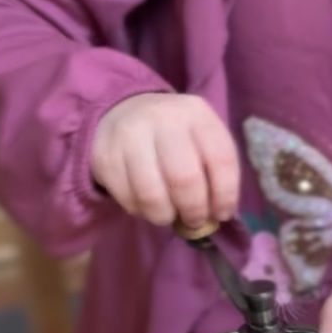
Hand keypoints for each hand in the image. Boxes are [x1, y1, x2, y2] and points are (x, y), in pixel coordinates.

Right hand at [90, 93, 239, 229]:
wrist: (124, 111)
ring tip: (169, 216)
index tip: (221, 214)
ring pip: (151, 194)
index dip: (225, 194)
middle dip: (193, 210)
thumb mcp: (202, 137)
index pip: (221, 159)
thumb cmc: (175, 135)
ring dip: (164, 216)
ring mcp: (130, 136)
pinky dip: (140, 211)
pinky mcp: (106, 156)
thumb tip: (219, 214)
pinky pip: (126, 198)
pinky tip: (146, 205)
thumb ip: (216, 169)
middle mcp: (164, 119)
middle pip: (184, 179)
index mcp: (197, 114)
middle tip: (194, 221)